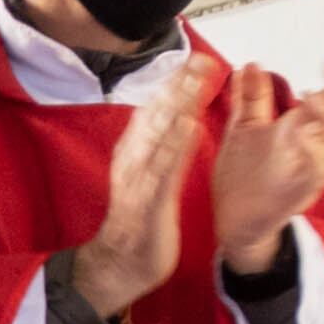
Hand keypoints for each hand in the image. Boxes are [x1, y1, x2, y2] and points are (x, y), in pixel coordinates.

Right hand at [65, 54, 215, 317]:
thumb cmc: (139, 220)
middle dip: (179, 86)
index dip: (174, 83)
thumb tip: (171, 120)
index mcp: (134, 152)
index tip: (194, 60)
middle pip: (157, 115)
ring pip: (160, 135)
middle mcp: (134, 159)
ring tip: (198, 82)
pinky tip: (190, 126)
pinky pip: (164, 169)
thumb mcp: (147, 175)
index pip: (155, 110)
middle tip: (201, 60)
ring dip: (179, 106)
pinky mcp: (150, 201)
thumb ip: (157, 148)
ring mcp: (140, 179)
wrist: (121, 263)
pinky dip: (176, 146)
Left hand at [207, 46, 323, 277]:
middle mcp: (314, 151)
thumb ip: (252, 99)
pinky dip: (312, 155)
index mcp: (304, 132)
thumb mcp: (244, 130)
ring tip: (311, 96)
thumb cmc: (243, 178)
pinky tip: (301, 135)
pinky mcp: (297, 195)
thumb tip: (252, 65)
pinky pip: (314, 175)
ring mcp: (309, 173)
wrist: (231, 221)